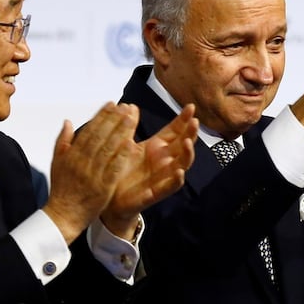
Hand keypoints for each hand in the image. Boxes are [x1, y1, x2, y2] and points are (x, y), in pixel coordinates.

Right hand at [44, 102, 140, 243]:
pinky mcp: (102, 187)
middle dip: (113, 119)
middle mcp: (81, 161)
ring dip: (120, 132)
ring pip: (108, 148)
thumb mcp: (57, 163)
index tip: (112, 104)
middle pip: (99, 136)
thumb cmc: (62, 189)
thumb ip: (63, 141)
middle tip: (126, 106)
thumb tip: (68, 121)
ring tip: (131, 117)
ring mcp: (92, 174)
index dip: (101, 116)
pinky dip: (122, 155)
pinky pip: (114, 168)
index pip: (88, 130)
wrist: (63, 215)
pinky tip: (131, 143)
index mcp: (71, 154)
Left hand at [100, 103, 198, 238]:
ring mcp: (163, 176)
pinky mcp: (156, 192)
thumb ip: (129, 128)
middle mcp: (164, 160)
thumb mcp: (125, 145)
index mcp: (157, 147)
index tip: (190, 107)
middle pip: (183, 145)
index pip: (175, 131)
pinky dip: (176, 180)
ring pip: (182, 164)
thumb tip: (131, 106)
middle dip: (190, 133)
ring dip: (188, 154)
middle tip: (195, 121)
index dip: (183, 120)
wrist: (109, 198)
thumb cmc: (119, 170)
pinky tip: (179, 172)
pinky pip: (170, 186)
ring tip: (188, 142)